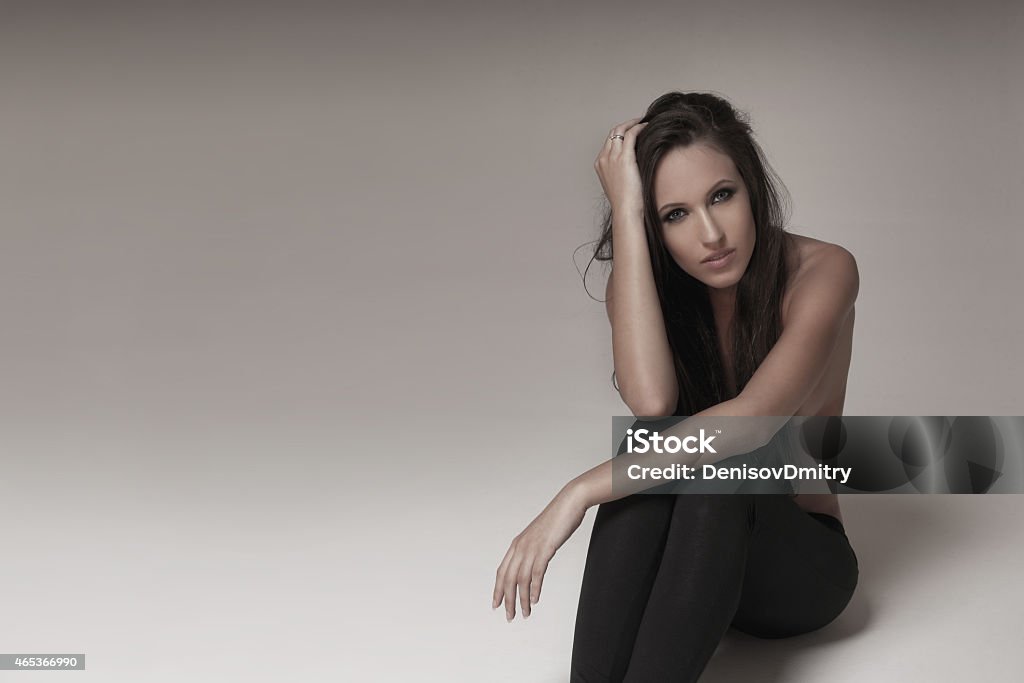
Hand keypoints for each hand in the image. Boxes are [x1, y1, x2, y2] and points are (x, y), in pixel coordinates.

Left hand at [492, 483, 588, 620]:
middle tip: (509, 617)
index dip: (497, 589)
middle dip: (507, 600)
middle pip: (507, 579)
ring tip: (524, 613)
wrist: (569, 502)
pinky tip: (535, 600)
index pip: (502, 571)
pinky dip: (535, 588)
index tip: (496, 604)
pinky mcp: (545, 548)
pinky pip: (536, 573)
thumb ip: (534, 550)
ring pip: (521, 579)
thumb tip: (533, 564)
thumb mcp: (540, 537)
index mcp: (517, 544)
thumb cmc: (557, 519)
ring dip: (522, 599)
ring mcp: (531, 547)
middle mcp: (520, 547)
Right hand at [594, 117, 648, 218]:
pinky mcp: (624, 157)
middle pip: (613, 133)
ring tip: (644, 122)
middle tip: (639, 122)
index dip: (621, 134)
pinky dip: (639, 128)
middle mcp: (603, 158)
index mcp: (600, 164)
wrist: (625, 210)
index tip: (632, 132)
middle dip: (626, 125)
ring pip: (620, 130)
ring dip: (633, 123)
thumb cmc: (625, 202)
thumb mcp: (619, 185)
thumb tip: (633, 168)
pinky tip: (647, 127)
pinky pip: (631, 135)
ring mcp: (612, 157)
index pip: (609, 142)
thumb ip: (621, 173)